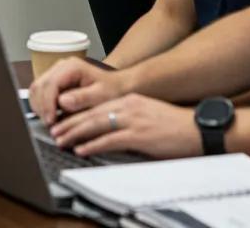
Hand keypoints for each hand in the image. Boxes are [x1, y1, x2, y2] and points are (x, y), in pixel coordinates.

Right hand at [29, 57, 128, 125]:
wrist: (115, 85)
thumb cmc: (110, 90)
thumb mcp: (101, 95)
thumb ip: (82, 98)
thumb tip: (62, 102)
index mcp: (71, 67)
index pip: (51, 84)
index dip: (48, 104)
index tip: (51, 121)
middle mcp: (61, 66)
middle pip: (40, 85)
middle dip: (42, 107)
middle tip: (50, 125)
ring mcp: (56, 72)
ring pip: (36, 88)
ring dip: (39, 107)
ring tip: (50, 122)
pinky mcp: (54, 80)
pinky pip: (40, 92)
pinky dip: (41, 105)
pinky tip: (50, 116)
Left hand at [50, 94, 200, 158]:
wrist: (194, 128)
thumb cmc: (173, 124)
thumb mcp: (146, 113)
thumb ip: (128, 116)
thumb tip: (109, 129)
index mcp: (129, 100)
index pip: (96, 106)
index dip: (77, 113)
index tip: (63, 119)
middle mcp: (128, 106)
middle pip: (92, 113)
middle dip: (70, 122)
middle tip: (54, 130)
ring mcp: (133, 119)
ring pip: (96, 125)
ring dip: (76, 133)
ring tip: (61, 139)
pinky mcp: (139, 135)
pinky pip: (110, 140)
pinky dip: (93, 145)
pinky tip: (82, 149)